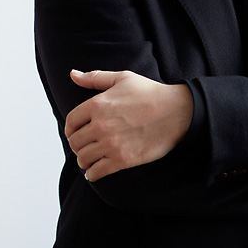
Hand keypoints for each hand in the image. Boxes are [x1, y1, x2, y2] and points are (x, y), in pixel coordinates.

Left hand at [64, 69, 193, 181]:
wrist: (177, 112)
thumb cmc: (150, 93)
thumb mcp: (122, 78)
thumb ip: (94, 78)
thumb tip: (73, 74)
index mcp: (96, 104)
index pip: (71, 122)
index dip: (71, 129)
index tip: (74, 132)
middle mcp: (100, 125)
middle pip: (75, 141)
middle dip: (77, 145)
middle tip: (82, 147)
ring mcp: (111, 144)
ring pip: (84, 158)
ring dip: (83, 160)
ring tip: (87, 160)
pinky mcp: (123, 160)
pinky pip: (98, 171)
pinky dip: (92, 174)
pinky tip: (93, 172)